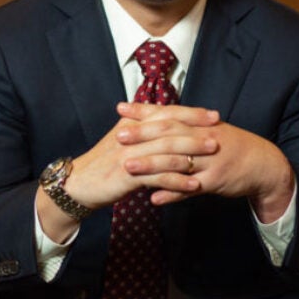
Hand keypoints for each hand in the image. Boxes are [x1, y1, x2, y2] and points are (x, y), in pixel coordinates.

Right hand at [36, 103, 216, 241]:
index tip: (213, 114)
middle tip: (219, 132)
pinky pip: (158, 177)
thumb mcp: (122, 141)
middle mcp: (132, 135)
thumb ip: (142, 129)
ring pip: (166, 150)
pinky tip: (194, 186)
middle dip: (197, 130)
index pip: (166, 113)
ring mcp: (130, 155)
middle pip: (170, 128)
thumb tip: (165, 119)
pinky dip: (178, 181)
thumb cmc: (103, 164)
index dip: (191, 113)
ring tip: (213, 155)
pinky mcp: (128, 175)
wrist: (78, 184)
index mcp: (132, 124)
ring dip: (192, 152)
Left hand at [117, 102, 294, 221]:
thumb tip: (155, 124)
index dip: (144, 110)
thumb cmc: (231, 147)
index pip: (168, 113)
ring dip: (151, 164)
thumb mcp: (209, 131)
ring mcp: (210, 159)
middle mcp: (204, 138)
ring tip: (127, 167)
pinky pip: (190, 188)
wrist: (263, 165)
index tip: (121, 108)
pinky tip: (153, 199)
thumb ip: (184, 128)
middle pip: (169, 134)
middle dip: (142, 134)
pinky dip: (172, 194)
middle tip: (118, 135)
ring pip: (177, 161)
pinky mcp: (216, 181)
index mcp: (200, 123)